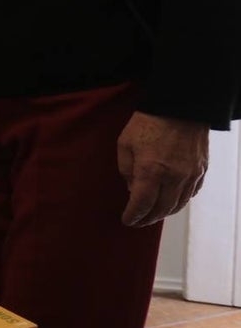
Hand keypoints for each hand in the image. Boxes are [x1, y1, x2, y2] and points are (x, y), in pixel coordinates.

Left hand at [117, 112, 207, 226]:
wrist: (180, 106)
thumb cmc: (148, 122)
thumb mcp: (125, 144)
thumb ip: (126, 170)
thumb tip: (132, 190)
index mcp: (151, 171)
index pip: (142, 204)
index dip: (133, 216)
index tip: (127, 220)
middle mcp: (173, 177)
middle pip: (161, 209)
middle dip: (147, 219)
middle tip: (138, 221)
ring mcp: (190, 174)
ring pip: (178, 204)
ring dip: (164, 213)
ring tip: (152, 215)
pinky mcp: (201, 170)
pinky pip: (191, 193)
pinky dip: (179, 201)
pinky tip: (170, 201)